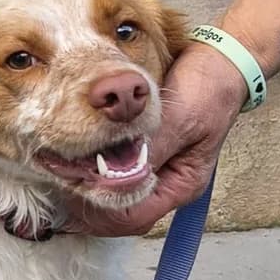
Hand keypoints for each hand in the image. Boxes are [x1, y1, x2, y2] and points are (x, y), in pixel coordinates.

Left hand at [61, 45, 245, 236]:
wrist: (221, 61)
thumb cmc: (209, 88)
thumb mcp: (180, 118)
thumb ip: (151, 149)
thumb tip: (119, 178)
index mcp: (180, 184)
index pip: (134, 218)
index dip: (100, 210)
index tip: (73, 189)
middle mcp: (166, 185)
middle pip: (120, 218)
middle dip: (88, 207)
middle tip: (58, 185)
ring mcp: (155, 172)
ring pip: (114, 202)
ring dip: (87, 192)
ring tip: (60, 175)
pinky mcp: (144, 156)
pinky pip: (114, 177)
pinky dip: (93, 174)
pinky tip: (74, 161)